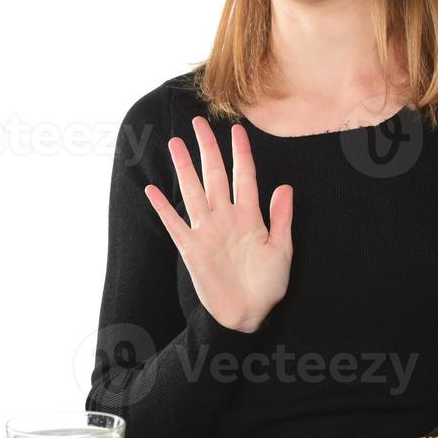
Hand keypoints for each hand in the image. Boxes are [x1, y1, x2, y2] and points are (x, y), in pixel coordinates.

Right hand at [143, 116, 292, 333]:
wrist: (248, 315)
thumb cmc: (268, 285)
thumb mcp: (282, 250)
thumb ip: (281, 219)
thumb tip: (285, 187)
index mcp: (249, 216)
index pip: (244, 176)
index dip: (241, 153)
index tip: (237, 129)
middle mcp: (226, 218)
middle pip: (214, 176)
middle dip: (207, 149)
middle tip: (198, 122)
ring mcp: (207, 232)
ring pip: (193, 192)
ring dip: (184, 169)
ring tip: (174, 144)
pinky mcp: (192, 249)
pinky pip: (175, 224)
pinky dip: (163, 208)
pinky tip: (152, 190)